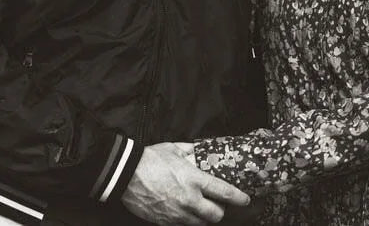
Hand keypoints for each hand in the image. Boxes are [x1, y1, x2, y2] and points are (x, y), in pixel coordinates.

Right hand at [121, 142, 249, 224]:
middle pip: (216, 215)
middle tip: (217, 204)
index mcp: (194, 180)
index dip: (238, 198)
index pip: (224, 193)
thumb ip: (192, 152)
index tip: (244, 200)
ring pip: (200, 224)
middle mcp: (189, 199)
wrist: (124, 174)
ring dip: (203, 217)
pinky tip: (183, 212)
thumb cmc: (149, 159)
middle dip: (220, 211)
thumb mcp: (174, 150)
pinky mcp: (164, 222)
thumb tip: (200, 152)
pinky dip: (186, 220)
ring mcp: (176, 213)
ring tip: (199, 208)